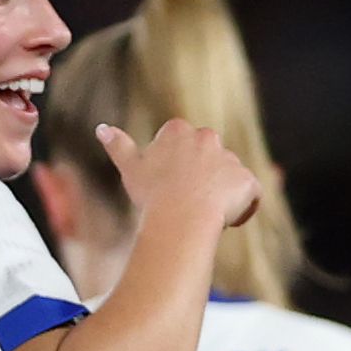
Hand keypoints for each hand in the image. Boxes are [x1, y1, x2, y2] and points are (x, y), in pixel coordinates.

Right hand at [102, 119, 259, 229]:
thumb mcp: (130, 168)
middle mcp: (208, 137)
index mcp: (179, 130)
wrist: (180, 218)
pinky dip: (242, 208)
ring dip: (221, 195)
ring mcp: (230, 158)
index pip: (183, 146)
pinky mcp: (248, 180)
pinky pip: (250, 194)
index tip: (169, 188)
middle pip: (208, 160)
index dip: (178, 170)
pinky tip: (225, 222)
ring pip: (228, 178)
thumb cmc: (152, 195)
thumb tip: (101, 128)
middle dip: (202, 179)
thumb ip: (118, 146)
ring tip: (204, 215)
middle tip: (186, 203)